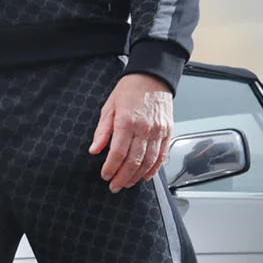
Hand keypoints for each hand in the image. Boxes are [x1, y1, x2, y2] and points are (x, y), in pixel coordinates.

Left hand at [90, 72, 174, 191]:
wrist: (152, 77)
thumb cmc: (129, 90)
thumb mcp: (109, 106)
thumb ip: (102, 131)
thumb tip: (94, 150)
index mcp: (126, 121)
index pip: (118, 152)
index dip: (111, 167)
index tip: (105, 175)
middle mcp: (144, 128)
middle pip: (134, 161)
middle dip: (123, 177)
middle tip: (114, 186)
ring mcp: (158, 131)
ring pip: (149, 161)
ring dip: (137, 176)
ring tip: (127, 183)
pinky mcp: (167, 132)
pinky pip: (162, 155)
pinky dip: (154, 169)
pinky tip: (145, 176)